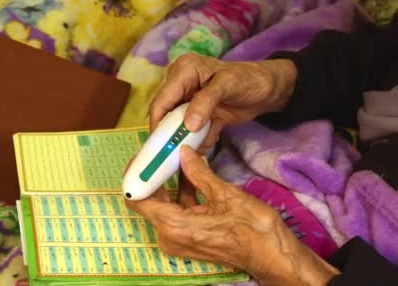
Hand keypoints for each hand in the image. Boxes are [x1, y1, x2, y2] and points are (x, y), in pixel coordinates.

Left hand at [126, 146, 338, 285]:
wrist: (274, 258)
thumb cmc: (254, 230)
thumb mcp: (226, 195)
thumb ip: (199, 173)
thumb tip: (183, 152)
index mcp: (173, 226)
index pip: (138, 199)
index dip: (136, 176)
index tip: (143, 156)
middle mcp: (169, 236)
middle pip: (149, 201)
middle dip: (153, 176)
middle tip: (161, 152)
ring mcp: (179, 240)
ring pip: (163, 206)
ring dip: (168, 183)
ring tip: (176, 157)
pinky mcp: (189, 239)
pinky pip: (176, 213)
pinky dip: (180, 194)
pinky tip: (191, 174)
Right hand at [149, 54, 296, 151]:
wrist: (272, 89)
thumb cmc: (250, 78)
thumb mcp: (227, 85)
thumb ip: (205, 103)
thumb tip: (187, 125)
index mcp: (183, 71)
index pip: (161, 100)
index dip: (158, 123)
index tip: (160, 147)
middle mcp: (182, 84)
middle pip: (167, 115)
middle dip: (176, 133)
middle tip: (184, 149)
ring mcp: (190, 100)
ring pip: (179, 126)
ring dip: (191, 137)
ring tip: (209, 136)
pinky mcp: (200, 114)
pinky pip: (193, 131)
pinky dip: (202, 138)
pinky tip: (215, 133)